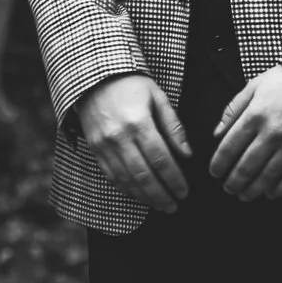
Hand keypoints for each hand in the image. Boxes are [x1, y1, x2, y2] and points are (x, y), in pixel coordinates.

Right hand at [76, 73, 192, 211]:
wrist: (93, 76)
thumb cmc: (131, 84)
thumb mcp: (157, 97)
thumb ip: (173, 126)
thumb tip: (187, 155)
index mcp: (138, 122)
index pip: (161, 159)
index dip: (174, 179)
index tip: (184, 191)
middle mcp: (119, 136)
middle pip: (143, 175)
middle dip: (161, 195)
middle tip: (174, 206)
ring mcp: (104, 144)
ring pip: (126, 180)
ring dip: (145, 197)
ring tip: (161, 206)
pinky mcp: (94, 148)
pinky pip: (111, 176)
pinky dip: (127, 189)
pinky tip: (139, 195)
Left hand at [209, 63, 281, 201]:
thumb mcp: (253, 86)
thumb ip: (232, 110)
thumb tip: (216, 134)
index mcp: (255, 115)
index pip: (230, 147)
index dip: (219, 164)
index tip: (214, 172)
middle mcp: (272, 132)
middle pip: (247, 166)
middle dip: (234, 182)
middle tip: (228, 189)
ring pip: (268, 176)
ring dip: (253, 190)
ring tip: (244, 195)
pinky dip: (280, 189)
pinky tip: (270, 193)